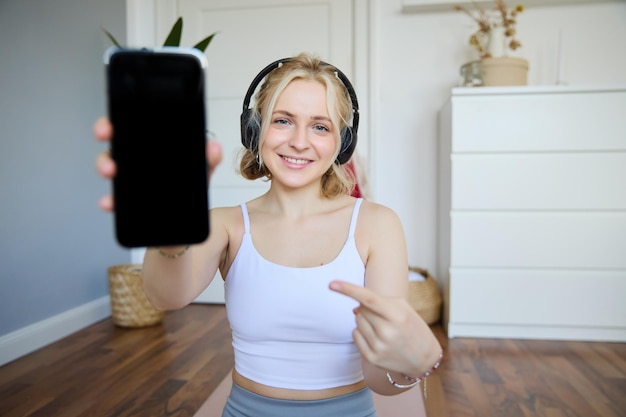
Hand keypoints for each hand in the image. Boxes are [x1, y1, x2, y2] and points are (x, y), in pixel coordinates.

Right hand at [93, 117, 222, 211]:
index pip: (131, 126)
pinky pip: (114, 199)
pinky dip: (110, 200)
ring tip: (110, 171)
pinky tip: (110, 201)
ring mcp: (129, 182)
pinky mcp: (127, 203)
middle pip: (115, 143)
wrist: (185, 226)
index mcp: (152, 149)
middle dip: (106, 135)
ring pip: (109, 167)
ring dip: (104, 166)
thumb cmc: (187, 192)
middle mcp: (136, 162)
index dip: (117, 120)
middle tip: (107, 138)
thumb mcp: (200, 174)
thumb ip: (208, 161)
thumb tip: (214, 147)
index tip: (112, 122)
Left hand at [329, 280, 439, 375]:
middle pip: (360, 309)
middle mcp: (386, 331)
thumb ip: (378, 301)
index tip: (332, 284)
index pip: (368, 298)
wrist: (424, 358)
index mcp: (397, 315)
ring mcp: (378, 346)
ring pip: (357, 321)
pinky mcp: (372, 358)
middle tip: (383, 316)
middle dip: (367, 309)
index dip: (348, 289)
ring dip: (365, 321)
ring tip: (383, 328)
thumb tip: (354, 308)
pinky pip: (355, 335)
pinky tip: (377, 338)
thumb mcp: (403, 308)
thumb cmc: (412, 326)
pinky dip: (361, 332)